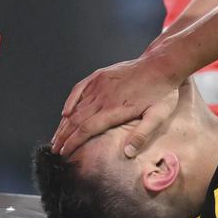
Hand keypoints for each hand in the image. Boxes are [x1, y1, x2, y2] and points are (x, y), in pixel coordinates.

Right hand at [52, 54, 183, 157]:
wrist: (162, 64)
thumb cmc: (162, 92)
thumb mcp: (158, 116)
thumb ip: (142, 134)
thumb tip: (127, 153)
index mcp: (114, 110)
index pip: (86, 129)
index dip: (73, 142)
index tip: (64, 153)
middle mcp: (102, 97)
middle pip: (76, 120)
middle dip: (63, 136)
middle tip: (54, 150)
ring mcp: (99, 85)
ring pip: (76, 107)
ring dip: (64, 123)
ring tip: (56, 136)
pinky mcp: (100, 76)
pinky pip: (79, 89)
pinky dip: (70, 101)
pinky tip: (64, 112)